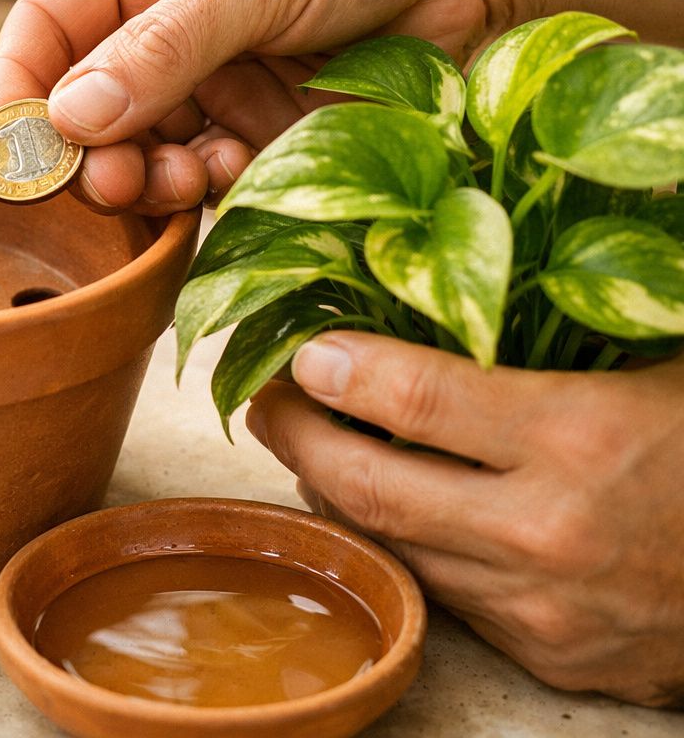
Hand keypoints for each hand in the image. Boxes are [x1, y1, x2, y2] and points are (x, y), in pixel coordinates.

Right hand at [0, 0, 683, 213]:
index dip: (16, 90)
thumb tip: (69, 117)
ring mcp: (218, 86)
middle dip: (88, 153)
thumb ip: (165, 46)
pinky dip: (205, 190)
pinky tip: (228, 176)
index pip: (47, 31)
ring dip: (146, 179)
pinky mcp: (268, 134)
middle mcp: (168, 32)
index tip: (6, 152)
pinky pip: (210, 179)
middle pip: (87, 110)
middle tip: (108, 182)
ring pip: (145, 154)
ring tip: (172, 180)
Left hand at [245, 333, 683, 706]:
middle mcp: (548, 533)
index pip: (415, 399)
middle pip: (368, 484)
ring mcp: (542, 607)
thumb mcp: (659, 361)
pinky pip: (440, 590)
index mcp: (582, 438)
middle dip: (295, 434)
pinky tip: (387, 504)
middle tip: (267, 397)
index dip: (334, 369)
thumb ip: (557, 324)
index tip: (297, 348)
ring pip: (391, 544)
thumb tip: (463, 259)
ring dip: (336, 490)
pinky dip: (400, 542)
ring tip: (312, 442)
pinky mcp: (546, 653)